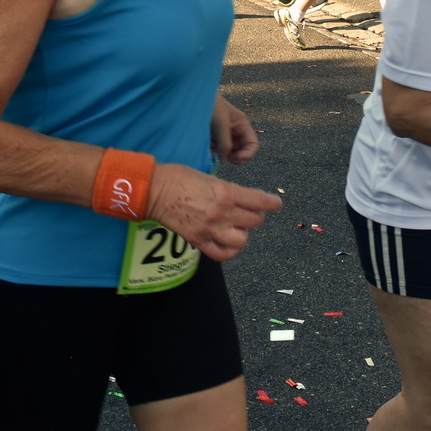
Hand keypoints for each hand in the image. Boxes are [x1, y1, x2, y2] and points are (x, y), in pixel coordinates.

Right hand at [147, 163, 282, 260]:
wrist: (154, 190)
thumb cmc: (179, 177)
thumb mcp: (209, 177)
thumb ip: (227, 190)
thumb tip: (240, 198)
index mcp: (226, 192)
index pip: (259, 201)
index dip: (271, 203)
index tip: (276, 203)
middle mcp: (222, 212)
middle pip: (254, 221)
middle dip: (255, 215)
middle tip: (249, 212)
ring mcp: (210, 229)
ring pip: (242, 240)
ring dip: (243, 233)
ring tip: (236, 227)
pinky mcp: (198, 241)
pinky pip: (222, 253)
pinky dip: (229, 250)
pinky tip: (228, 242)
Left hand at [211, 96, 258, 163]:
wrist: (192, 97)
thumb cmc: (211, 104)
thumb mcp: (221, 123)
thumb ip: (225, 143)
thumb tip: (225, 160)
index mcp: (242, 125)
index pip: (252, 144)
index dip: (247, 154)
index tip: (235, 158)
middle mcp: (234, 132)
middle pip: (241, 151)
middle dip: (234, 157)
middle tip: (225, 159)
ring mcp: (223, 136)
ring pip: (227, 153)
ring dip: (221, 156)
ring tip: (211, 151)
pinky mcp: (212, 139)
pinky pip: (215, 151)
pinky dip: (211, 154)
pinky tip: (205, 150)